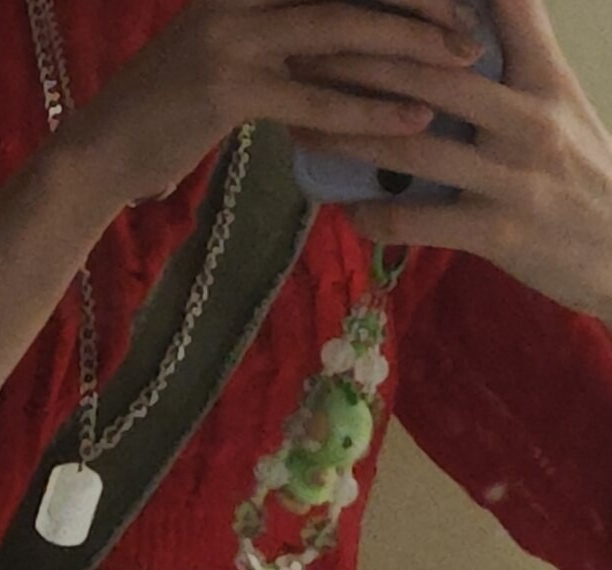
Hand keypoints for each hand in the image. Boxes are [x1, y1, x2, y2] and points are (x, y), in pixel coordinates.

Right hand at [57, 0, 491, 212]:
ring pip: (341, 29)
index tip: (449, 0)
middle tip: (470, 27)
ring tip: (461, 64)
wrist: (98, 156)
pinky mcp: (226, 87)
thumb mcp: (228, 65)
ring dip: (409, 47)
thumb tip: (347, 55)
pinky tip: (410, 120)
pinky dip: (368, 110)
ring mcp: (232, 34)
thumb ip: (282, 50)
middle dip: (419, 3)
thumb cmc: (166, 120)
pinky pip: (313, 98)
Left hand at [286, 0, 611, 318]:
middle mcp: (528, 119)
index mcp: (544, 79)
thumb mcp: (561, 103)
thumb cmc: (581, 174)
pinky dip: (375, 216)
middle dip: (359, 63)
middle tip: (305, 54)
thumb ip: (519, 59)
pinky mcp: (497, 233)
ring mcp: (511, 177)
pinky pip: (419, 222)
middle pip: (429, 76)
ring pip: (412, 147)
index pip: (503, 8)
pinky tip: (346, 209)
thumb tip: (464, 24)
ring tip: (302, 128)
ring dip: (347, 137)